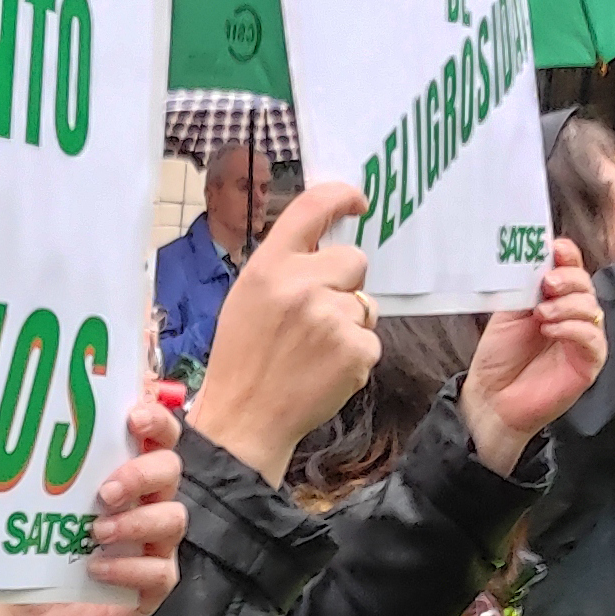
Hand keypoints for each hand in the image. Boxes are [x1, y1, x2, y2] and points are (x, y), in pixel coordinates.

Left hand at [0, 383, 188, 615]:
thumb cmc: (40, 554)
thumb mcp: (38, 511)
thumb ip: (46, 476)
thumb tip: (25, 433)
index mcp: (125, 475)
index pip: (157, 436)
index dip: (156, 419)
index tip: (133, 417)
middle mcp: (148, 504)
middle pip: (170, 470)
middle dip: (141, 473)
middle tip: (105, 491)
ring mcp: (155, 546)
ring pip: (173, 519)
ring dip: (135, 521)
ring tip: (97, 533)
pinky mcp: (154, 586)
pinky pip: (159, 572)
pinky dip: (129, 568)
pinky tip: (97, 570)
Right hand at [180, 184, 375, 483]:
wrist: (244, 419)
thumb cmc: (243, 358)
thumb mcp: (247, 297)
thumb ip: (284, 266)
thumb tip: (324, 245)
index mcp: (269, 266)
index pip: (313, 207)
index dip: (342, 196)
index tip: (358, 200)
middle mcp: (301, 284)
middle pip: (354, 259)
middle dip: (345, 282)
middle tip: (317, 315)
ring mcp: (331, 318)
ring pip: (365, 304)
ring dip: (348, 323)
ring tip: (314, 350)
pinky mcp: (355, 350)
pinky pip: (370, 339)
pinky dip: (354, 355)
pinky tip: (325, 370)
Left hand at [461, 239, 605, 471]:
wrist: (492, 398)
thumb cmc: (499, 357)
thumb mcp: (508, 312)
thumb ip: (526, 286)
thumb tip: (540, 258)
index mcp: (555, 300)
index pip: (571, 270)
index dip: (569, 257)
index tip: (556, 249)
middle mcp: (573, 316)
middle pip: (586, 286)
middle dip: (569, 279)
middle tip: (548, 283)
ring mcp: (583, 340)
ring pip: (592, 310)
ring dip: (568, 305)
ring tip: (541, 313)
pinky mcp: (589, 364)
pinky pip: (593, 339)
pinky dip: (573, 329)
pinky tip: (551, 330)